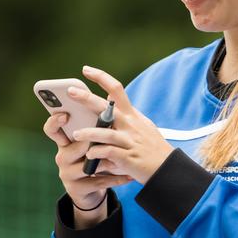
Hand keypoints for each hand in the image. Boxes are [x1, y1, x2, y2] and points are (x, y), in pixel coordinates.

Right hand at [42, 111, 133, 217]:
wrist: (91, 190)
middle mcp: (62, 156)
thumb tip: (112, 94)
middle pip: (74, 147)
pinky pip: (99, 182)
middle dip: (91, 143)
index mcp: (65, 142)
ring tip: (121, 160)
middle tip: (105, 138)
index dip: (54, 121)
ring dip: (107, 163)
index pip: (52, 129)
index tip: (65, 114)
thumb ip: (97, 123)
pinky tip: (130, 176)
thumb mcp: (93, 142)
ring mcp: (67, 174)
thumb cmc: (94, 158)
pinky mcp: (76, 189)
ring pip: (88, 165)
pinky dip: (116, 179)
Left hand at [69, 65, 175, 183]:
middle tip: (70, 91)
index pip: (116, 89)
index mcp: (131, 114)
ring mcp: (128, 140)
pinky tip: (90, 155)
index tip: (86, 69)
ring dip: (88, 133)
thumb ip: (125, 112)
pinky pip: (108, 152)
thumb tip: (108, 97)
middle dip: (86, 98)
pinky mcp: (127, 157)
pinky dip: (97, 153)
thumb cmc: (151, 146)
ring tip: (75, 134)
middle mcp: (129, 124)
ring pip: (105, 132)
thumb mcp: (142, 124)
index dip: (101, 77)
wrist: (167, 168)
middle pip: (106, 106)